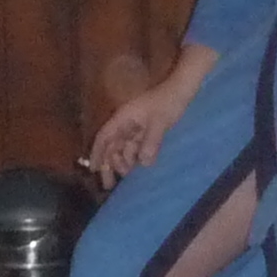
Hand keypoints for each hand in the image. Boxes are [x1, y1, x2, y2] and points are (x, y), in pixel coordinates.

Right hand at [88, 72, 196, 186]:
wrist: (182, 90)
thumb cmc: (168, 102)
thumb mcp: (160, 122)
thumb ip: (151, 141)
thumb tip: (143, 163)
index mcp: (123, 118)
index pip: (104, 137)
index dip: (97, 153)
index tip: (93, 170)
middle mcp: (125, 123)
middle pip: (111, 146)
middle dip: (109, 165)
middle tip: (108, 185)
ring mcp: (135, 128)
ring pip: (123, 149)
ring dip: (123, 163)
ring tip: (128, 176)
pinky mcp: (146, 131)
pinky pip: (135, 148)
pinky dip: (135, 158)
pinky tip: (138, 168)